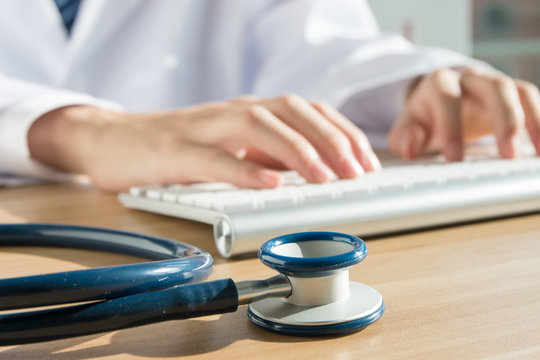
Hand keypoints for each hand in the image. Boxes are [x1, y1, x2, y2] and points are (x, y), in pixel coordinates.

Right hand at [28, 95, 379, 190]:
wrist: (113, 139)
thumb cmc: (175, 146)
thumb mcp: (231, 147)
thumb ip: (265, 154)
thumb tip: (309, 170)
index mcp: (248, 111)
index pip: (306, 111)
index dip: (341, 132)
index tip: (365, 160)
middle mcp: (232, 112)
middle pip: (292, 112)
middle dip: (331, 140)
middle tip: (358, 171)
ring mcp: (204, 128)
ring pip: (259, 127)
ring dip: (298, 150)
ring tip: (325, 176)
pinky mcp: (175, 151)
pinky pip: (215, 159)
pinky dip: (246, 170)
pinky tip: (270, 184)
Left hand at [388, 68, 539, 159]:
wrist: (440, 102)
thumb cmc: (425, 118)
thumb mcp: (407, 127)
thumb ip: (404, 137)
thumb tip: (409, 147)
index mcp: (440, 83)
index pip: (446, 97)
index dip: (451, 126)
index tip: (454, 158)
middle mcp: (472, 79)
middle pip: (496, 87)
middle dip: (505, 119)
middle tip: (508, 154)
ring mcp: (496, 85)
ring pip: (521, 92)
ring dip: (534, 122)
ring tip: (539, 155)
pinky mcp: (515, 97)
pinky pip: (534, 103)